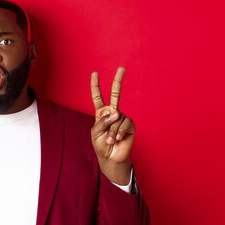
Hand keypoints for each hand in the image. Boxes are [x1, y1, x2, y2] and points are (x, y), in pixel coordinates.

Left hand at [90, 67, 134, 183]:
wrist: (111, 157)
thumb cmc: (101, 145)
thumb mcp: (96, 132)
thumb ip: (103, 121)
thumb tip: (116, 112)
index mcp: (101, 113)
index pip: (98, 97)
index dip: (95, 86)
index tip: (94, 73)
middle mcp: (113, 113)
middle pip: (115, 94)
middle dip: (118, 80)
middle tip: (122, 67)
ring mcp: (122, 118)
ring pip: (116, 118)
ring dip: (111, 131)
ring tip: (110, 140)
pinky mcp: (130, 125)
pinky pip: (123, 124)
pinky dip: (118, 132)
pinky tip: (117, 139)